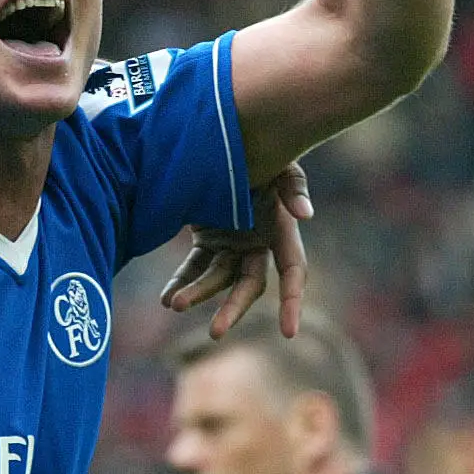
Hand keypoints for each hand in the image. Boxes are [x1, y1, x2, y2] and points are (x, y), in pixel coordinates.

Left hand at [160, 163, 312, 338]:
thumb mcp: (280, 166)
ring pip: (216, 278)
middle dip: (232, 309)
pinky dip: (181, 282)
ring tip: (174, 304)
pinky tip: (166, 298)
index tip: (288, 333)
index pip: (293, 271)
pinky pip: (194, 267)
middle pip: (249, 285)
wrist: (227, 140)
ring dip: (197, 293)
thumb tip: (306, 215)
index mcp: (281, 230)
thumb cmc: (259, 152)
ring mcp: (232, 244)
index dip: (292, 301)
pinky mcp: (208, 241)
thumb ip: (295, 188)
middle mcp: (258, 243)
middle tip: (216, 333)